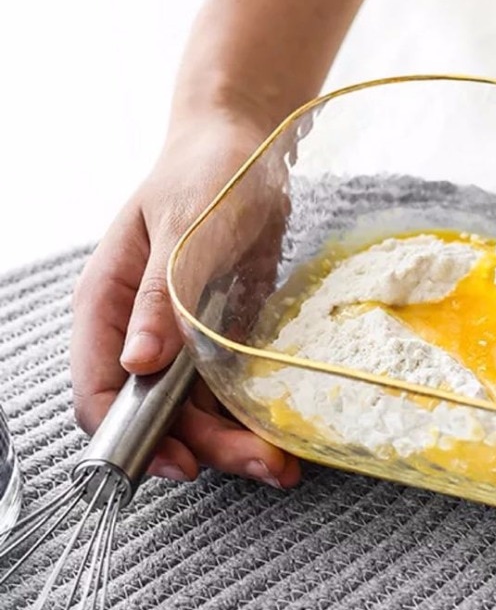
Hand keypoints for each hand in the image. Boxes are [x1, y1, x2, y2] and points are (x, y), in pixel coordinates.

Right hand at [70, 115, 301, 486]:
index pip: (99, 389)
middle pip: (155, 411)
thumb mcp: (184, 229)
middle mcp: (141, 330)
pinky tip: (282, 429)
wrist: (250, 145)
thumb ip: (162, 295)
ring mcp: (182, 336)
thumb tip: (138, 362)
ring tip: (282, 463)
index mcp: (108, 304)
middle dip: (203, 446)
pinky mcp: (221, 334)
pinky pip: (229, 387)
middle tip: (260, 464)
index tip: (180, 462)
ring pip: (196, 409)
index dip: (130, 435)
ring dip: (235, 439)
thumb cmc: (205, 172)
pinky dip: (252, 412)